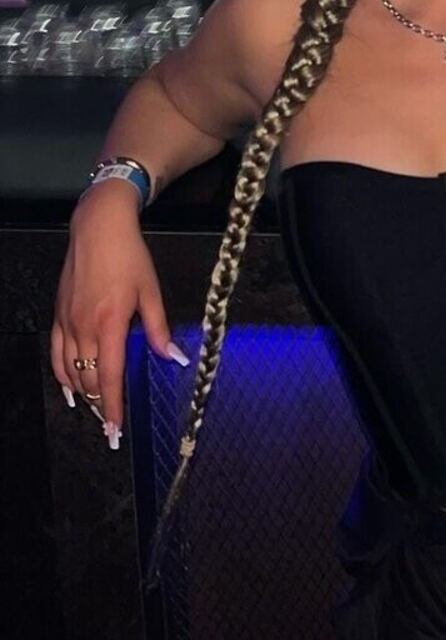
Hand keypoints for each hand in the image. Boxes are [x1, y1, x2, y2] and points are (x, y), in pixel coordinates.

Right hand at [51, 189, 182, 448]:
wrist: (98, 229)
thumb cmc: (129, 257)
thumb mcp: (151, 291)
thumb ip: (160, 329)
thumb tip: (174, 358)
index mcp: (110, 324)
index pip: (110, 377)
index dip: (114, 406)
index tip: (116, 429)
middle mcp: (84, 328)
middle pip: (88, 379)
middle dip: (100, 406)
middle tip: (110, 426)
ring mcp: (67, 322)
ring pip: (70, 371)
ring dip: (82, 394)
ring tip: (95, 412)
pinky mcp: (59, 315)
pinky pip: (57, 354)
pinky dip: (62, 375)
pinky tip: (69, 388)